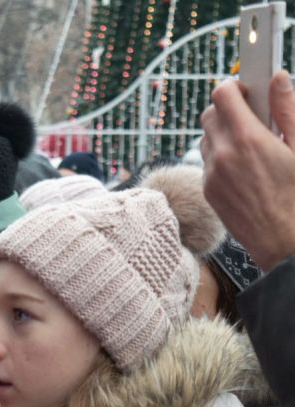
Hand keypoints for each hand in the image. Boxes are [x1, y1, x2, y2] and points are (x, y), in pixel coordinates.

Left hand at [201, 71, 294, 270]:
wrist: (284, 242)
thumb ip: (289, 110)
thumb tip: (278, 78)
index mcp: (248, 140)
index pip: (223, 94)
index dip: (235, 85)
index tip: (248, 88)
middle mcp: (223, 155)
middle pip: (210, 113)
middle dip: (228, 107)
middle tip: (253, 113)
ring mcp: (211, 175)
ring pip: (206, 137)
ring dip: (223, 131)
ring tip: (252, 142)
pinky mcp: (208, 191)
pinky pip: (207, 161)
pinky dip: (220, 154)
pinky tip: (245, 165)